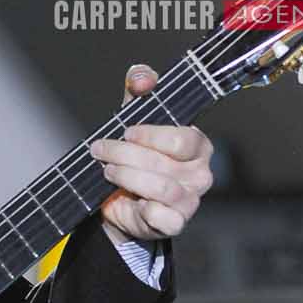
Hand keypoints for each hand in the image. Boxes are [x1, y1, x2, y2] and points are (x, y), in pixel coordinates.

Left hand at [90, 63, 212, 243]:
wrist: (121, 199)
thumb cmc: (135, 155)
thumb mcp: (134, 116)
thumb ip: (139, 88)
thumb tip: (142, 79)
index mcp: (198, 145)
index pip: (182, 138)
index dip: (150, 135)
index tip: (126, 131)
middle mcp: (200, 173)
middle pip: (163, 162)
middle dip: (125, 154)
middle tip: (101, 150)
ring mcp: (190, 201)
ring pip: (159, 187)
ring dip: (126, 176)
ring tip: (108, 171)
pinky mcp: (175, 223)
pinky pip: (161, 217)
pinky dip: (141, 208)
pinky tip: (127, 200)